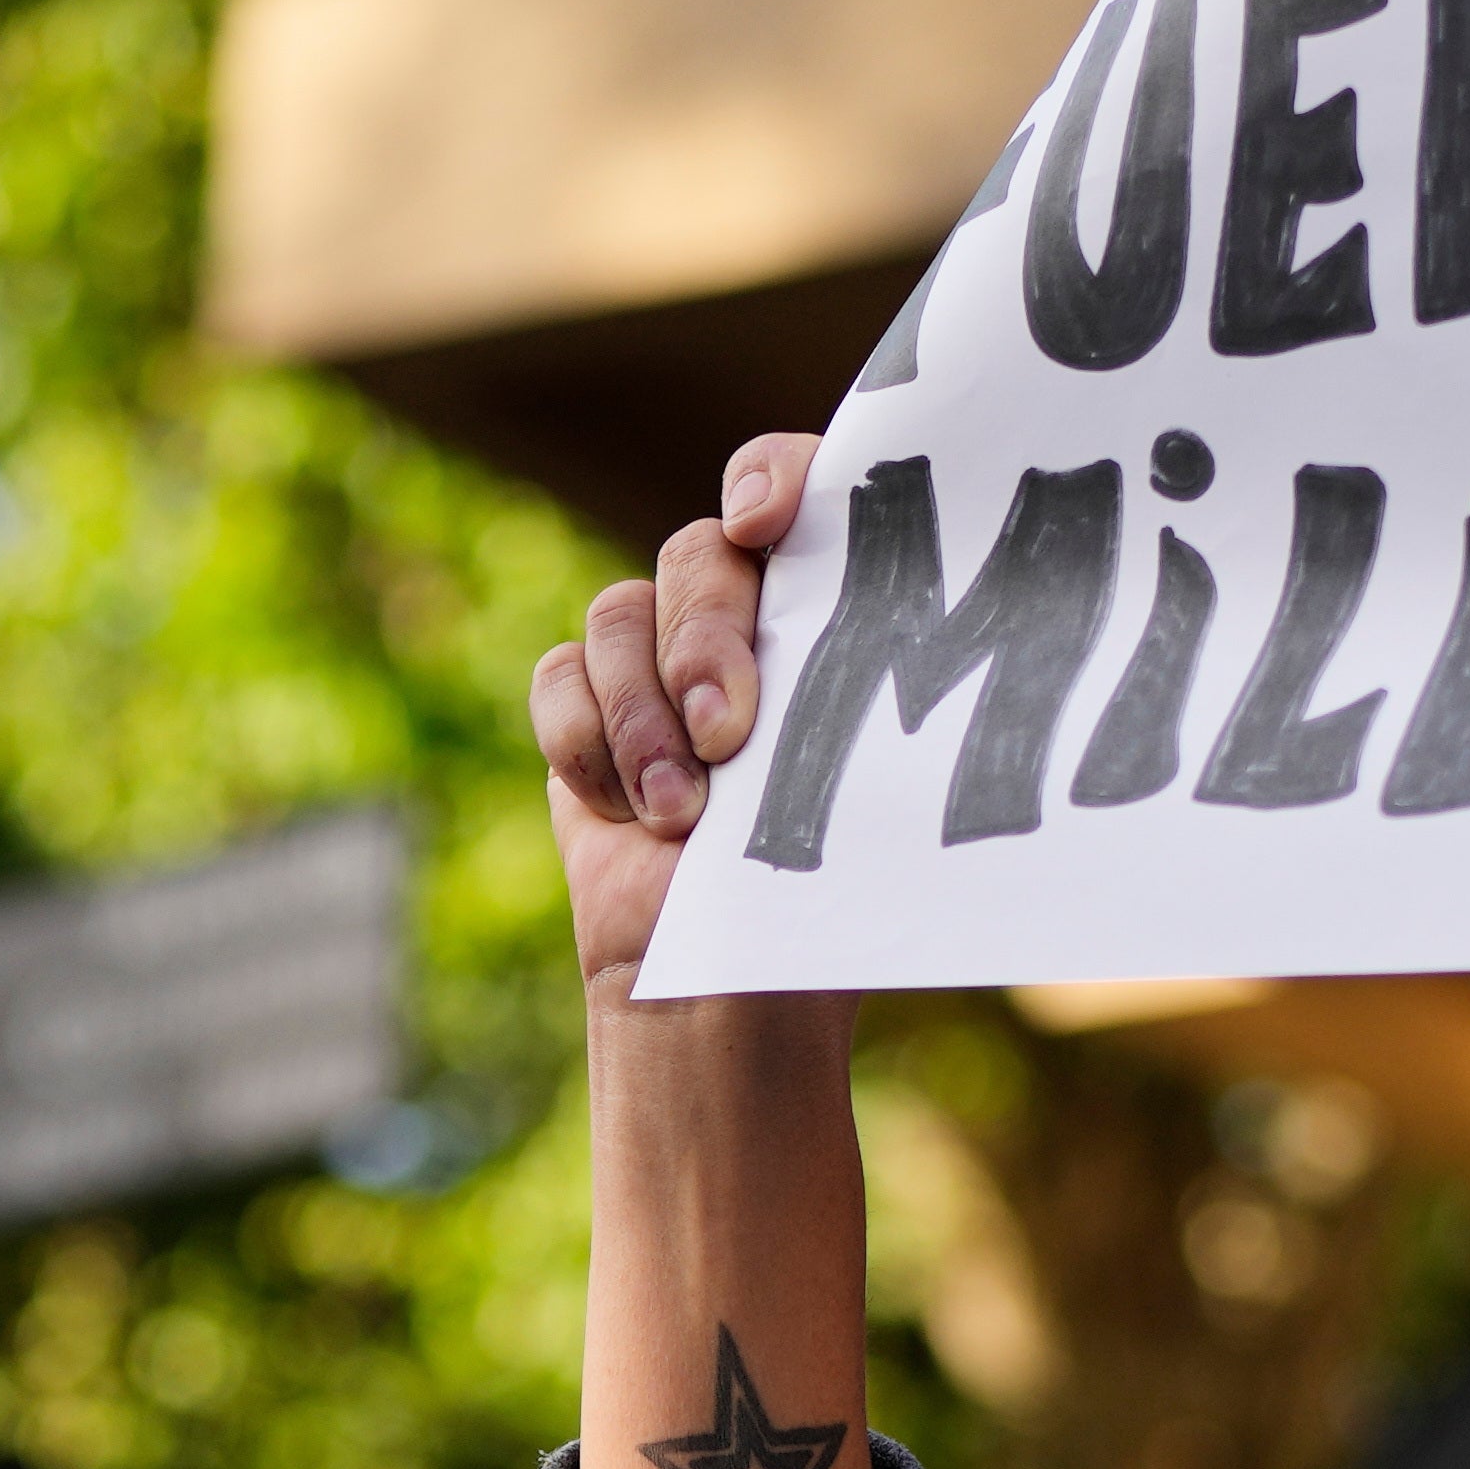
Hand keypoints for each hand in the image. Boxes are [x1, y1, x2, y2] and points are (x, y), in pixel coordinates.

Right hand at [528, 436, 827, 1003]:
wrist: (724, 992)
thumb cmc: (821, 895)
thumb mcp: (867, 790)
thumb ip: (857, 698)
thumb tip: (911, 642)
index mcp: (827, 607)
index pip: (800, 487)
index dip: (775, 476)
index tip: (762, 521)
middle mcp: (738, 615)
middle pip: (698, 552)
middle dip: (703, 637)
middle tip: (726, 732)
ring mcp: (652, 657)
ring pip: (618, 614)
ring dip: (643, 718)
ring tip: (678, 817)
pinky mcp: (582, 707)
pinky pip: (558, 676)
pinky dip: (589, 746)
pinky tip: (630, 818)